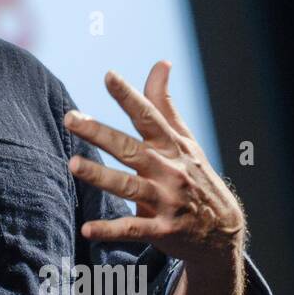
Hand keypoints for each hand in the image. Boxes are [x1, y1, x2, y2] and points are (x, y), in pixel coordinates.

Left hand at [63, 61, 245, 265]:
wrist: (223, 232)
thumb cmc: (196, 177)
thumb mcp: (184, 140)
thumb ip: (164, 104)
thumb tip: (160, 62)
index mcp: (171, 146)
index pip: (148, 116)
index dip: (129, 96)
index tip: (109, 76)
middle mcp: (168, 170)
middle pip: (129, 148)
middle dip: (99, 133)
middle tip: (70, 118)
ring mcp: (166, 200)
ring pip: (128, 186)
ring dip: (100, 176)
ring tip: (72, 164)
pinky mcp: (162, 230)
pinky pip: (133, 228)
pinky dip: (110, 229)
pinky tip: (87, 229)